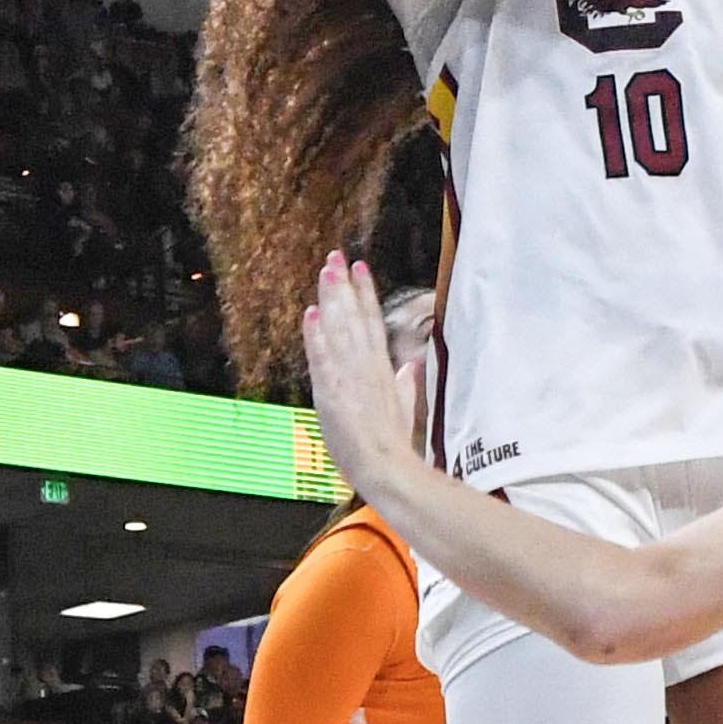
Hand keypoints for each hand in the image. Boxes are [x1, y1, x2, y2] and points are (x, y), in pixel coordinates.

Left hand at [303, 253, 414, 495]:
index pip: (373, 321)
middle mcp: (367, 365)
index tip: (360, 268)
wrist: (387, 466)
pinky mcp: (333, 391)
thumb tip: (411, 365)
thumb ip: (406, 382)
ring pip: (340, 329)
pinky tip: (311, 313)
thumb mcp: (406, 406)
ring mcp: (350, 376)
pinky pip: (323, 357)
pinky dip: (316, 335)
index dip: (366, 293)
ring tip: (325, 271)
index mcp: (383, 368)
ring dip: (331, 299)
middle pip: (355, 317)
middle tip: (336, 257)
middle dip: (344, 286)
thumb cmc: (394, 442)